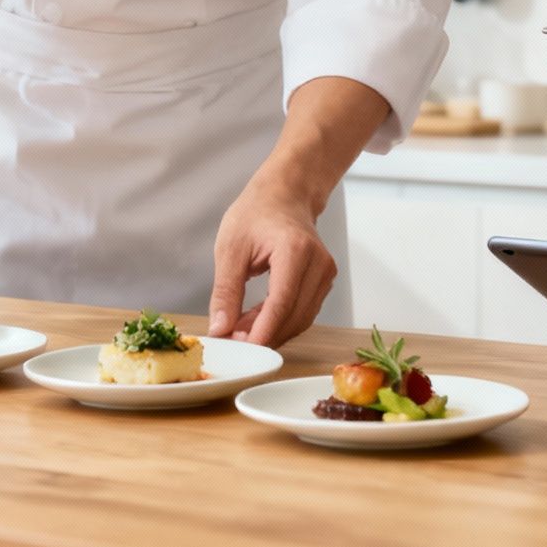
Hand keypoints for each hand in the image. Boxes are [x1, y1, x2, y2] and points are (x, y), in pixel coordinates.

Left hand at [209, 181, 335, 346]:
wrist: (284, 195)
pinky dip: (279, 321)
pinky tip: (255, 319)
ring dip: (270, 331)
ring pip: (300, 319)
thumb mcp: (230, 248)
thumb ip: (225, 291)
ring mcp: (325, 272)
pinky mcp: (324, 281)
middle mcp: (318, 263)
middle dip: (263, 335)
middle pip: (293, 316)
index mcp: (295, 250)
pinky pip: (303, 311)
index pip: (281, 303)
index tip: (241, 351)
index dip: (261, 332)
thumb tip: (221, 328)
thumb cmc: (257, 212)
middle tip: (231, 340)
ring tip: (238, 328)